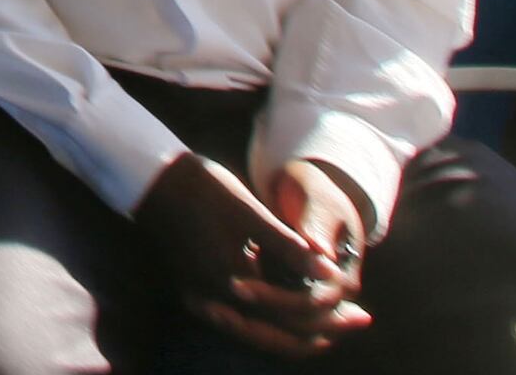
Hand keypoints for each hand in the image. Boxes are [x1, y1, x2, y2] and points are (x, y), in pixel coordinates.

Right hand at [133, 153, 369, 358]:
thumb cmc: (204, 189)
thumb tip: (330, 272)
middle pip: (277, 335)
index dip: (330, 313)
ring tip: (334, 329)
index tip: (360, 309)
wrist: (155, 180)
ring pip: (259, 335)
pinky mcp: (198, 294)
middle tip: (359, 321)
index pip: (290, 313)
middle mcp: (214, 301)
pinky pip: (242, 324)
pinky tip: (293, 316)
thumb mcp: (251, 213)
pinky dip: (272, 326)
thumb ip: (289, 246)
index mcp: (230, 281)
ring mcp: (202, 301)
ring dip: (298, 334)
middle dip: (322, 332)